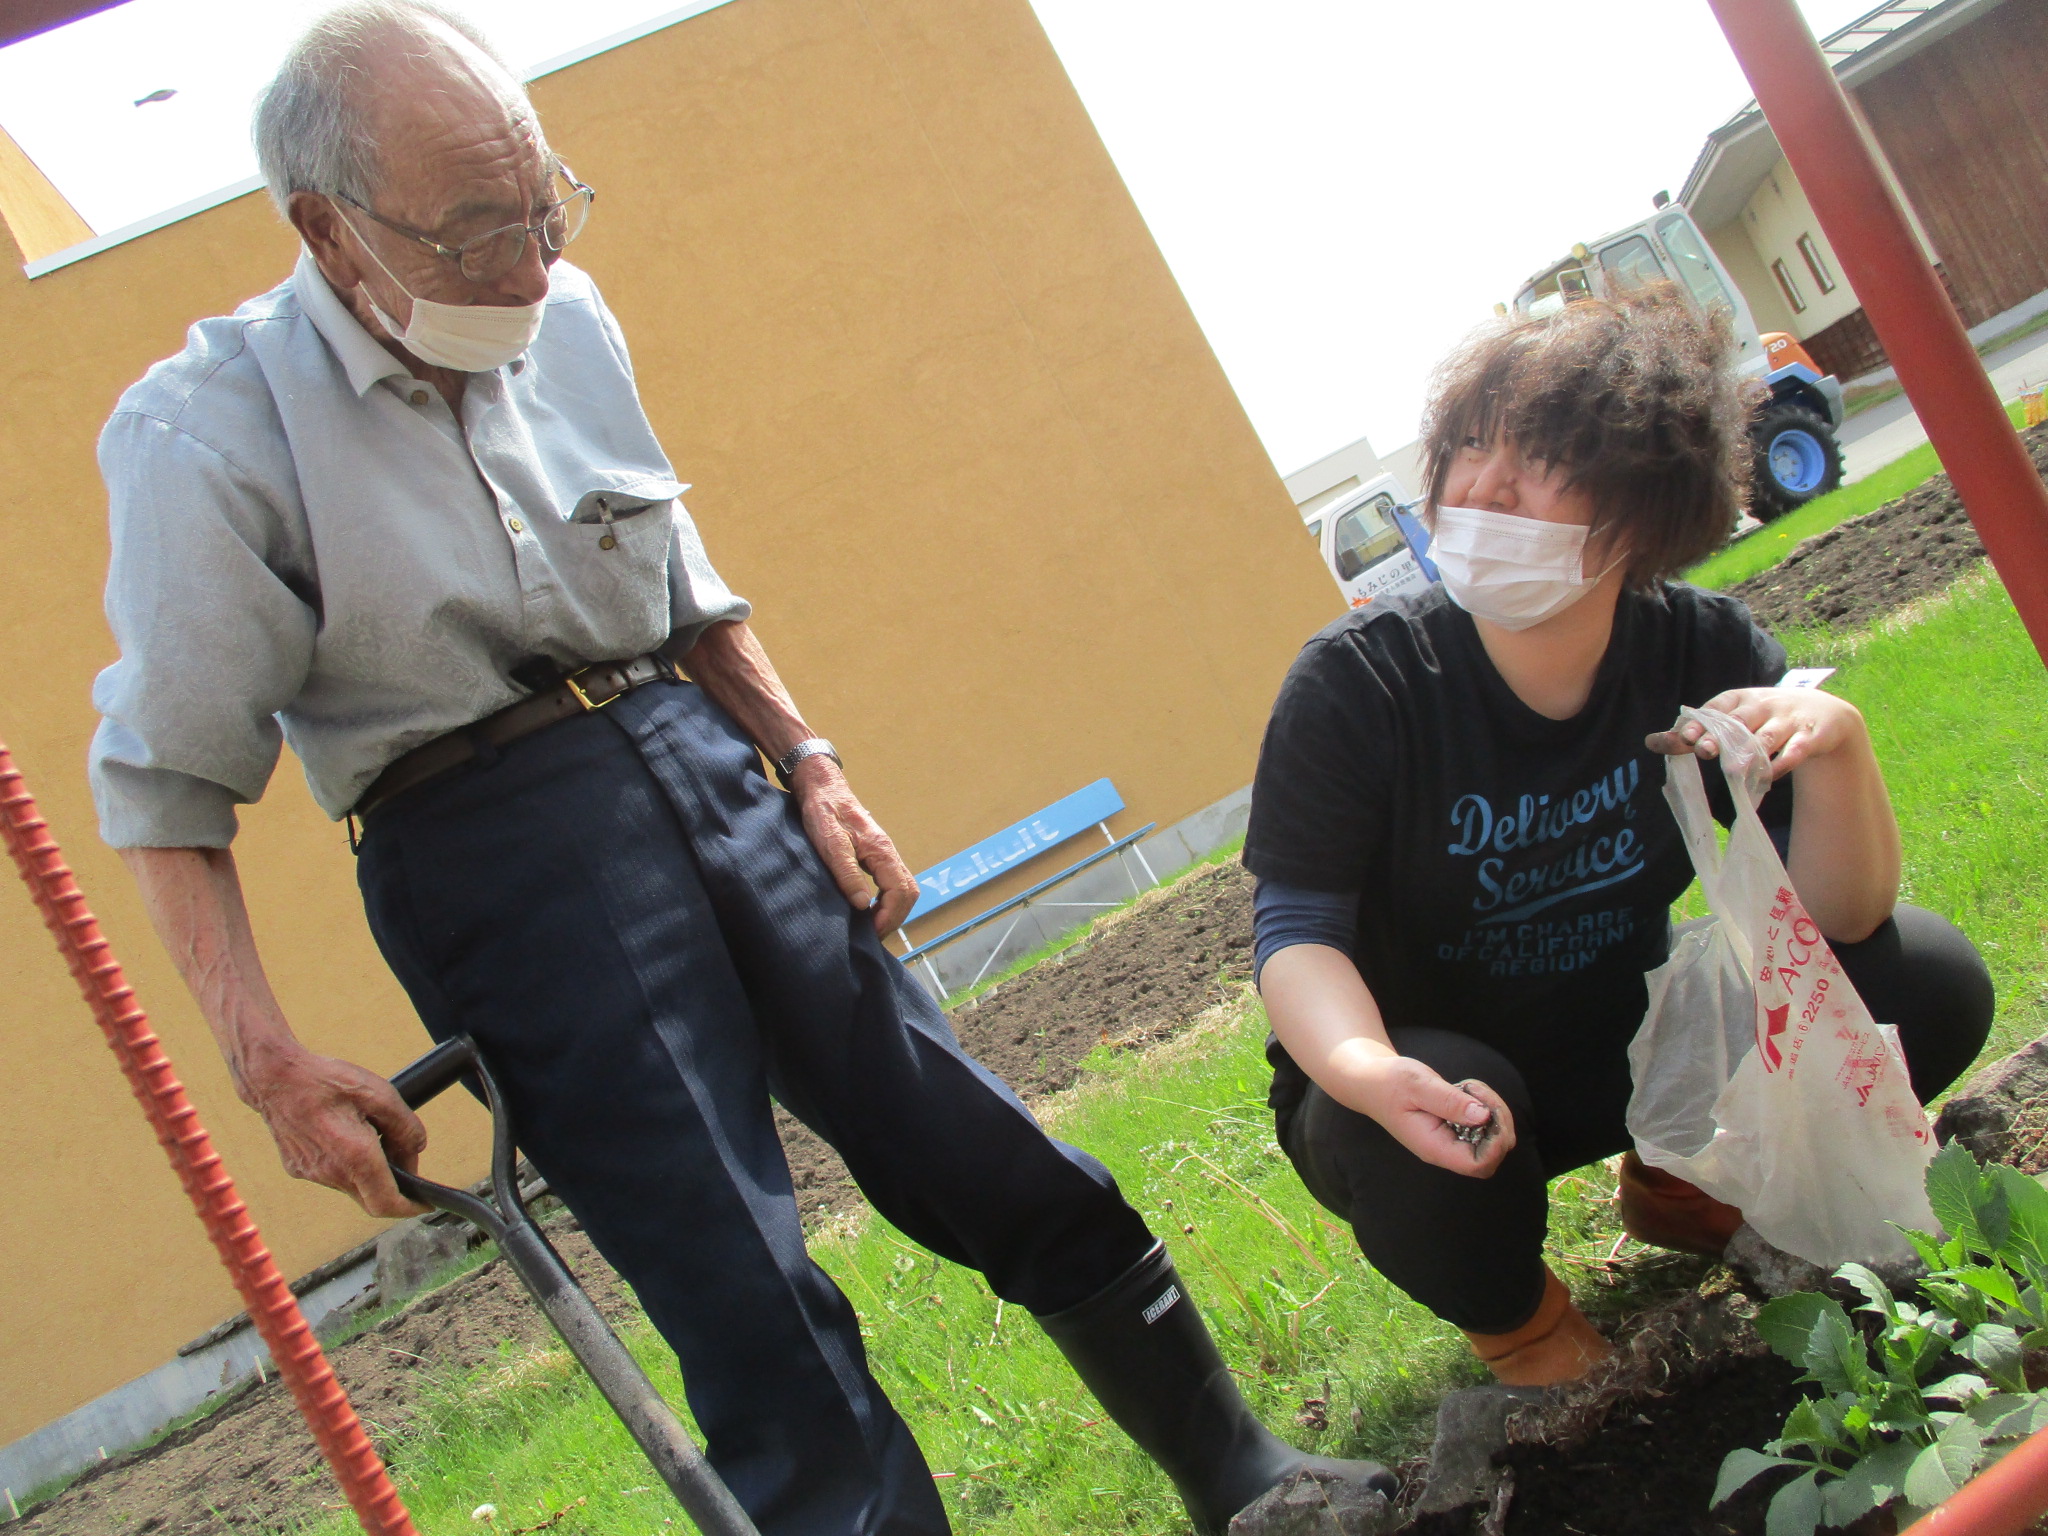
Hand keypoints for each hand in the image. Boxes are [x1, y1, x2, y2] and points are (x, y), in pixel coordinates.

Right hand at [242, 1044, 429, 1217]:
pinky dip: (348, 1165)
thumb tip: (417, 1149)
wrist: (273, 1077)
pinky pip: (332, 1176)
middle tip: (405, 1160)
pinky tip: (348, 1135)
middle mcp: (331, 1173)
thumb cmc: (325, 1080)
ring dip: (369, 1173)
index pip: (387, 1203)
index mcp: (355, 1157)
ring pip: (352, 1187)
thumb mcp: (380, 1094)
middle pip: (371, 1198)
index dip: (410, 1207)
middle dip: (393, 1188)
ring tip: (375, 1137)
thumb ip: (405, 1126)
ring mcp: (312, 1173)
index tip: (425, 1203)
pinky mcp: (298, 1168)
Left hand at [788, 755, 918, 933]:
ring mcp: (884, 855)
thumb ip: (846, 872)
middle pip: (908, 893)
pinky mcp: (875, 856)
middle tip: (872, 936)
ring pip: (902, 889)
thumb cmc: (823, 812)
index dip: (889, 917)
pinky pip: (891, 884)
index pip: (901, 892)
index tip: (871, 932)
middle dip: (894, 919)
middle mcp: (888, 854)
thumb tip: (861, 904)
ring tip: (871, 928)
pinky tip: (868, 910)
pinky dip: (886, 902)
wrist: (821, 788)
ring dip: (892, 911)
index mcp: (881, 851)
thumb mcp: (830, 843)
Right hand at [1345, 1054, 1516, 1177]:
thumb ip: (1448, 1101)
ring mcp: (1452, 1142)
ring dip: (1495, 1112)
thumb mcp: (1416, 1084)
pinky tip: (1469, 1090)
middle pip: (1494, 1155)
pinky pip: (1486, 1127)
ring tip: (1471, 1087)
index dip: (1495, 1143)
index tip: (1486, 1111)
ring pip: (1495, 1140)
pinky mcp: (1457, 1130)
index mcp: (1435, 1147)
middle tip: (1478, 1092)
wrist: (1372, 1081)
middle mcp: (1446, 1150)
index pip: (1479, 1164)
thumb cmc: (1389, 1082)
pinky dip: (1488, 1107)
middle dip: (1499, 1123)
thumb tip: (1482, 1116)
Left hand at [1645, 687, 1867, 780]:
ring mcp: (1788, 720)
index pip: (1716, 708)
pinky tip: (1770, 775)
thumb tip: (1651, 741)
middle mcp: (1763, 705)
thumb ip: (1697, 732)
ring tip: (1733, 768)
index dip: (1701, 722)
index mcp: (1739, 699)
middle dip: (1721, 736)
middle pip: (1740, 721)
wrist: (1824, 712)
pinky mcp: (1811, 737)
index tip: (1685, 738)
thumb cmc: (1765, 718)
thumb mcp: (1734, 719)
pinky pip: (1796, 751)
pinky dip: (1783, 763)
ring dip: (1751, 752)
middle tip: (1704, 751)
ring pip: (1768, 737)